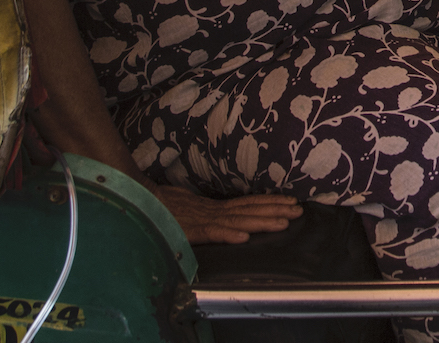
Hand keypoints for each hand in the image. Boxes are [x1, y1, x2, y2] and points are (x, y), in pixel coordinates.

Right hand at [149, 184, 303, 244]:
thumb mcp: (188, 207)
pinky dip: (227, 235)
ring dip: (261, 222)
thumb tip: (221, 214)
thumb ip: (205, 212)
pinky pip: (211, 233)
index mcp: (214, 207)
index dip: (269, 203)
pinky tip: (243, 238)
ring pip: (237, 221)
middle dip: (275, 210)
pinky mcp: (190, 230)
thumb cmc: (161, 205)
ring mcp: (203, 219)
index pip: (247, 204)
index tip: (290, 202)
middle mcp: (213, 211)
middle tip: (299, 210)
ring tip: (283, 223)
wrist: (139, 200)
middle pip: (249, 210)